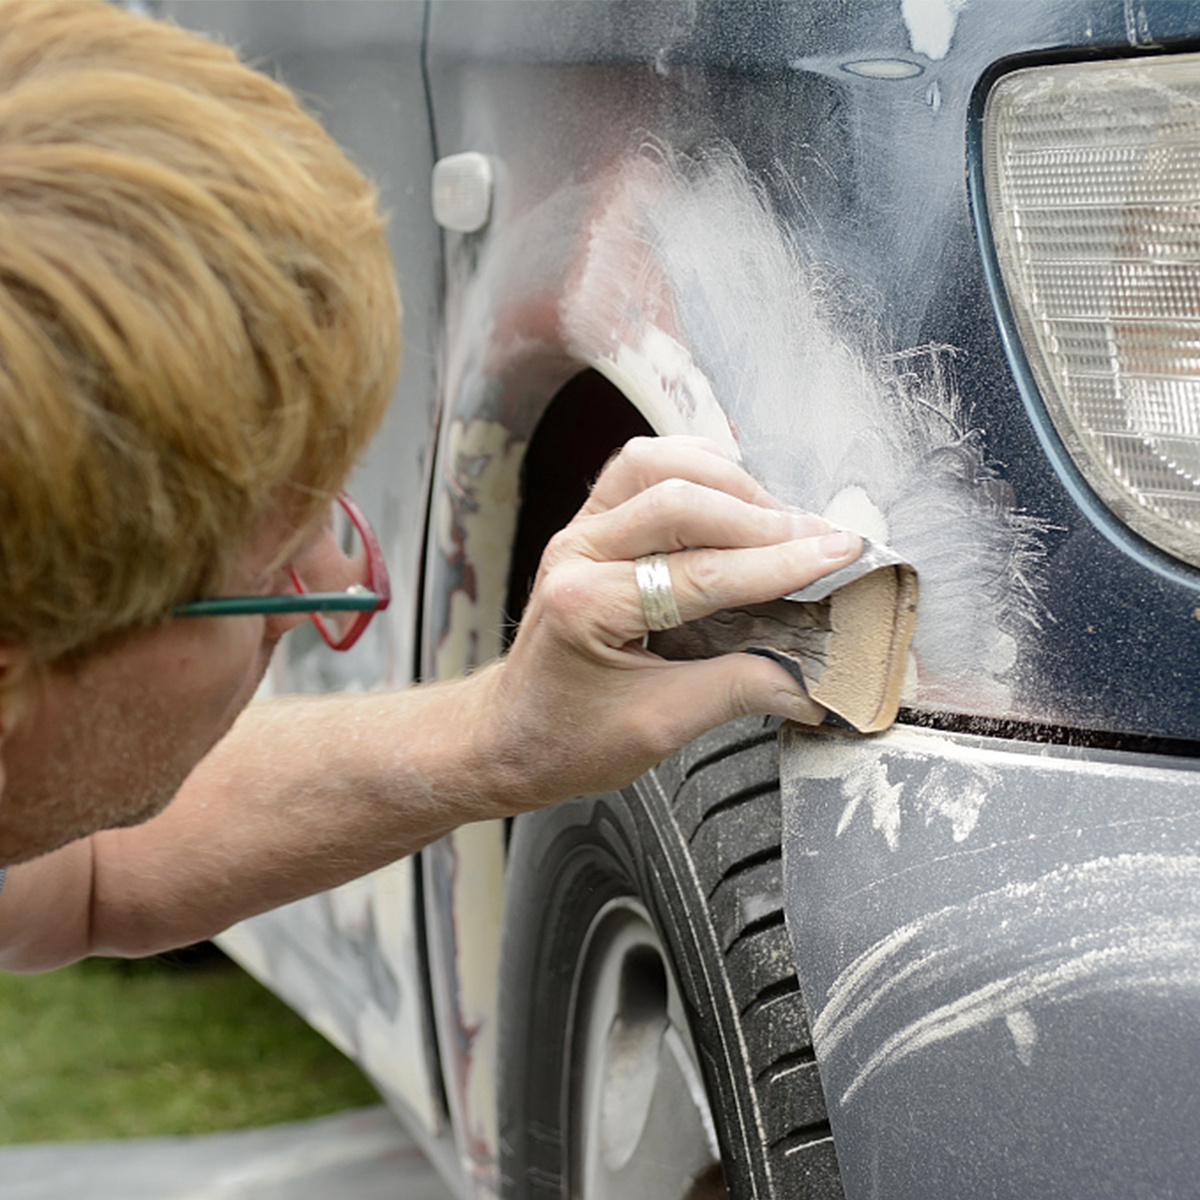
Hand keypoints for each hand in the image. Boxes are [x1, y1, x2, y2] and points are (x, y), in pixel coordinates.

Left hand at [478, 436, 862, 806]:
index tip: (836, 557)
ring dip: (729, 483)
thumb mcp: (657, 729)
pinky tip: (733, 500)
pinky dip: (698, 472)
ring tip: (781, 522)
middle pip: (680, 499)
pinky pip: (646, 468)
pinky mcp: (592, 525)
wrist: (510, 734)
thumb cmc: (565, 736)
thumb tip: (810, 682)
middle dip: (763, 519)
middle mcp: (577, 552)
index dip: (779, 564)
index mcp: (586, 605)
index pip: (702, 571)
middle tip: (821, 543)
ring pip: (659, 464)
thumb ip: (736, 693)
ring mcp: (581, 531)